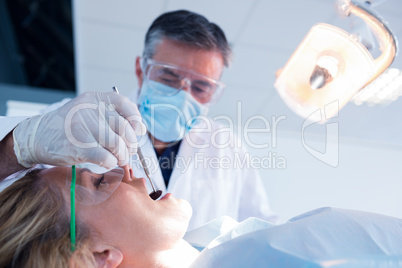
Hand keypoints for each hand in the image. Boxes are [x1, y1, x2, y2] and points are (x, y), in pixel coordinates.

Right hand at [13, 92, 145, 167]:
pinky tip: (107, 162)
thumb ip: (113, 116)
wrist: (37, 137)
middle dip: (131, 144)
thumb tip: (140, 130)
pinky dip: (111, 162)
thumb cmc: (69, 127)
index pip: (124, 103)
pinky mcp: (78, 148)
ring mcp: (83, 129)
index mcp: (94, 99)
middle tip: (128, 151)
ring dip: (122, 156)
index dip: (136, 118)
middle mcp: (90, 111)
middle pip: (125, 128)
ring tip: (118, 158)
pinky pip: (106, 157)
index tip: (138, 130)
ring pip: (117, 144)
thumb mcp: (89, 112)